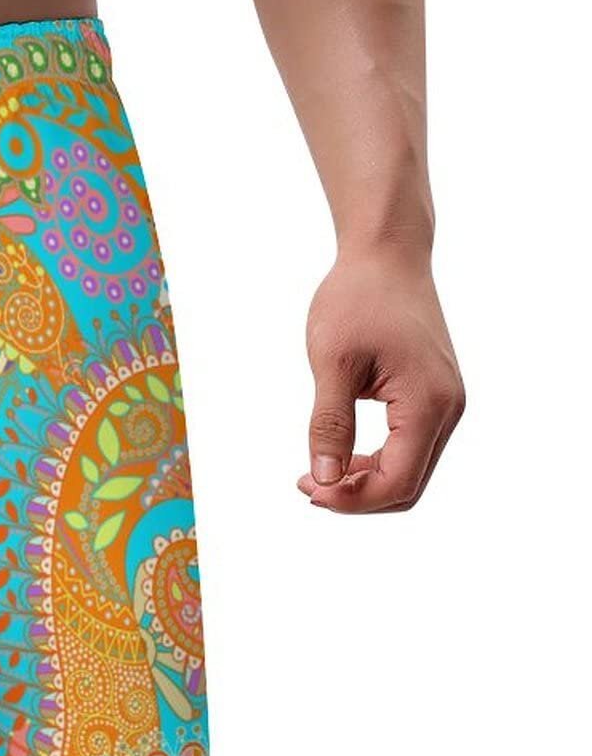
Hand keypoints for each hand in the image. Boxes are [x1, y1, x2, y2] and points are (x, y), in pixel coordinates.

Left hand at [298, 244, 464, 512]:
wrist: (386, 256)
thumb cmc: (357, 300)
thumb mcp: (332, 363)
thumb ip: (330, 424)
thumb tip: (326, 478)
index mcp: (429, 403)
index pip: (398, 481)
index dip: (352, 499)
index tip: (307, 489)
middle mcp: (448, 408)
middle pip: (408, 484)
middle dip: (357, 494)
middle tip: (306, 483)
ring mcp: (445, 401)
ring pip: (411, 468)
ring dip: (365, 480)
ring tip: (317, 471)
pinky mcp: (433, 394)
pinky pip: (411, 445)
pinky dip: (377, 459)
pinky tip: (341, 453)